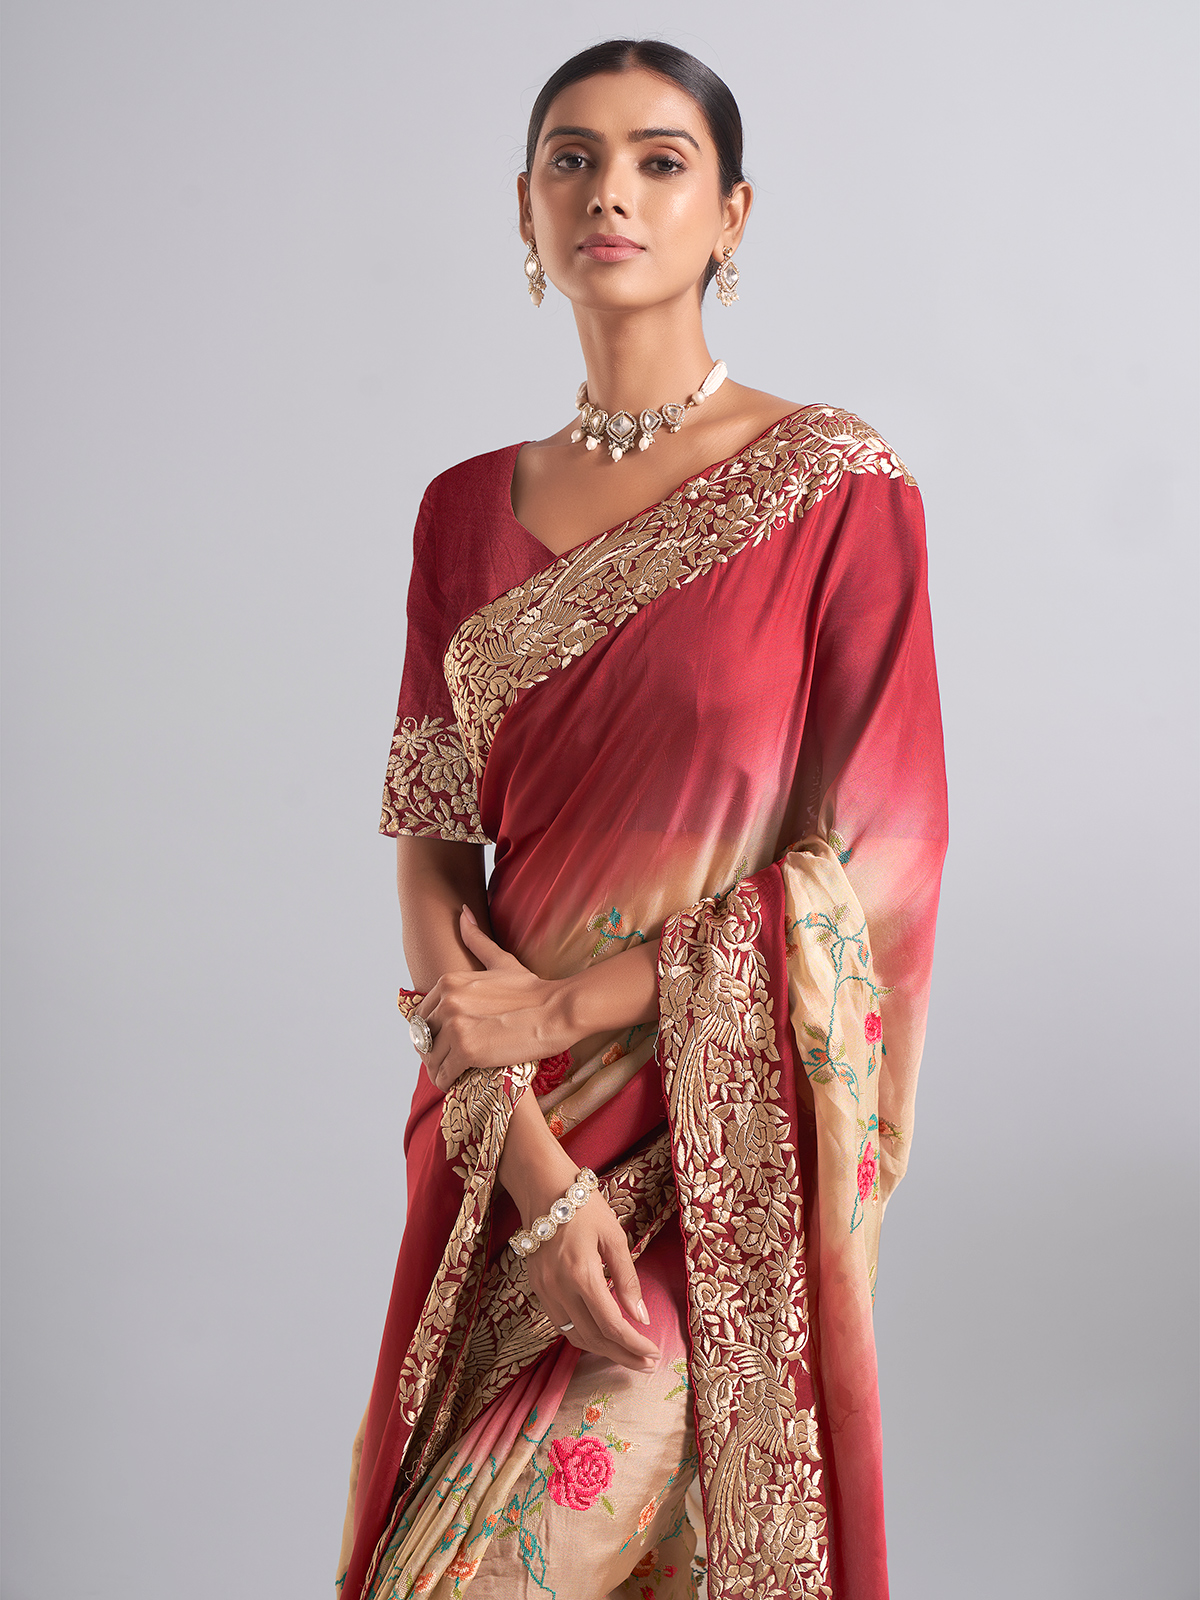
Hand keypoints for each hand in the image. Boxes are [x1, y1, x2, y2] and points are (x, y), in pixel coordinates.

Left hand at [416, 907, 570, 1091]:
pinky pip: (442, 1074)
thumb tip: (462, 912)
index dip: (431, 1032)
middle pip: (422, 1037)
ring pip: (430, 1058)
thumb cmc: (533, 990)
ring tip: (456, 1072)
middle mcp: (448, 1001)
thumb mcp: (501, 962)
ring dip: (439, 1068)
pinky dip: (447, 1082)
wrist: (557, 1011)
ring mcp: (455, 1025)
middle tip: (451, 1059)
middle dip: (432, 1051)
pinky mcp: (466, 1050)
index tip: (447, 1041)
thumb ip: (477, 940)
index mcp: (450, 981)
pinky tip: (460, 1080)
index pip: (420, 1015)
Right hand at [522, 1175, 660, 1373]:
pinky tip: (601, 1335)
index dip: (634, 1345)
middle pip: (593, 1338)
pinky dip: (583, 1334)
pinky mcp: (537, 1288)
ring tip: (628, 1355)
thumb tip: (641, 1317)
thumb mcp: (615, 1236)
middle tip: (647, 1364)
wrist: (543, 1188)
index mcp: (582, 1274)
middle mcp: (559, 1289)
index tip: (654, 1353)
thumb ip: (628, 1279)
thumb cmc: (584, 1206)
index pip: (611, 1325)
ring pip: (574, 1336)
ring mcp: (544, 1290)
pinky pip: (561, 1324)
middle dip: (622, 1355)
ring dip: (603, 1350)